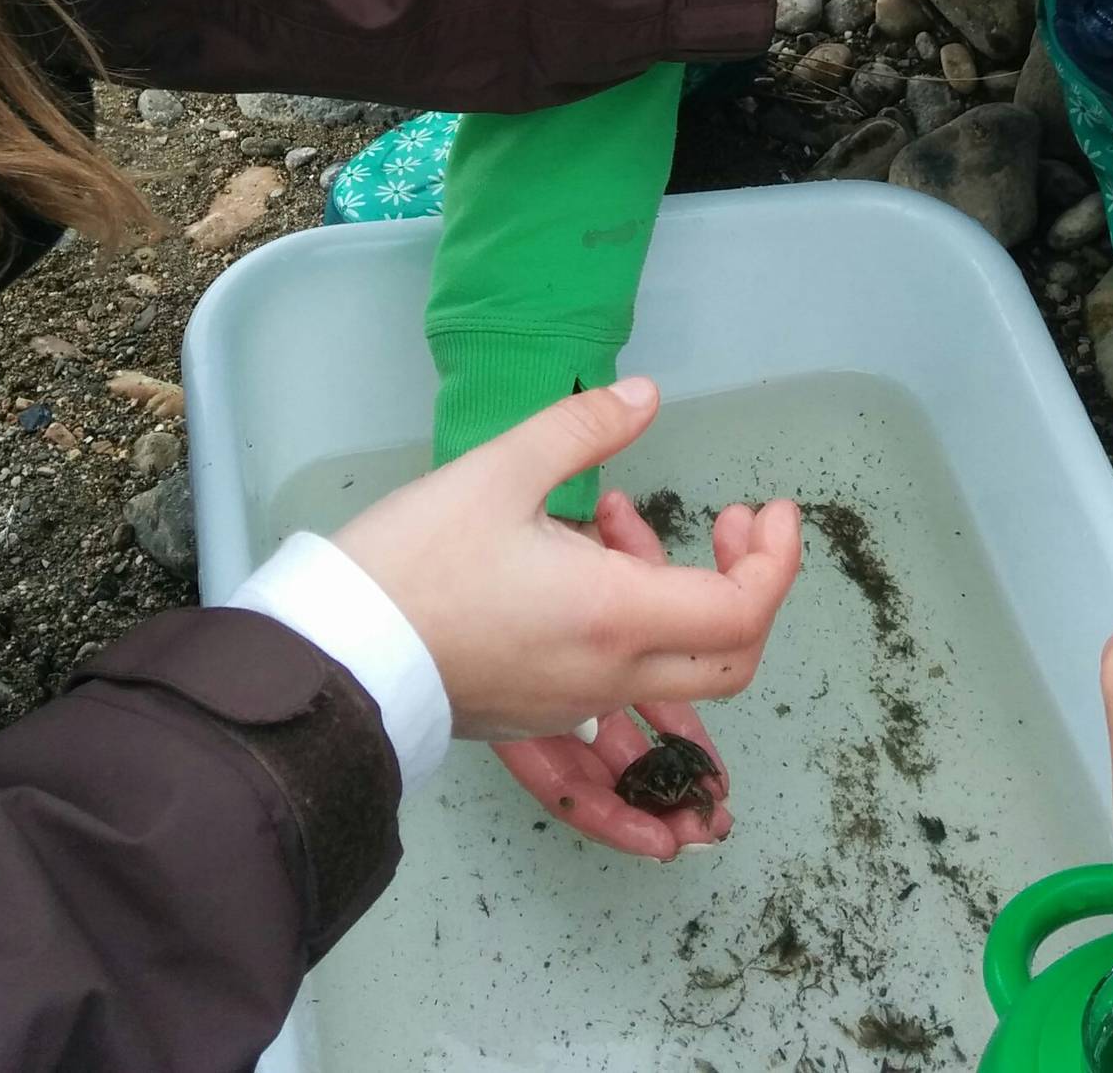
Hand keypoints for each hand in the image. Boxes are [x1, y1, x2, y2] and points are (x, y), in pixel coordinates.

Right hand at [333, 377, 801, 746]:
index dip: (776, 561)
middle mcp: (609, 676)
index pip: (743, 610)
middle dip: (748, 587)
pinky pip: (619, 701)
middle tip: (724, 524)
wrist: (336, 652)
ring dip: (679, 606)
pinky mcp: (538, 717)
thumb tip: (646, 396)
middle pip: (729, 660)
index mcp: (615, 615)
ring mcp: (575, 706)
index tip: (766, 511)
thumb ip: (583, 427)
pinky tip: (595, 580)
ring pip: (673, 679)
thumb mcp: (501, 469)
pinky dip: (634, 645)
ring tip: (613, 521)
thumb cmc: (418, 557)